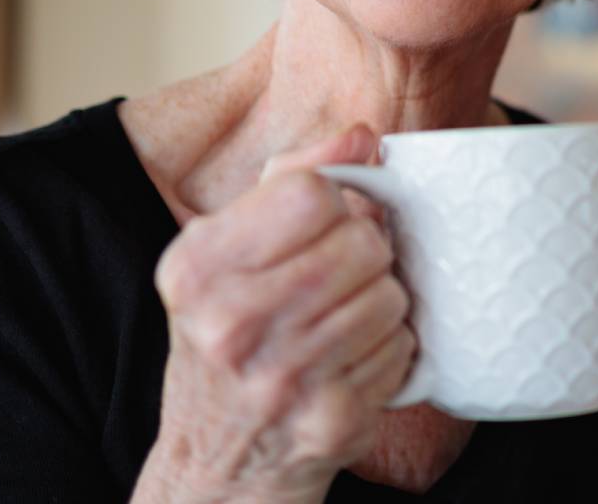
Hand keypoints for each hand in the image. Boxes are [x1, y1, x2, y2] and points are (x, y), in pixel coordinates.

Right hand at [138, 125, 413, 502]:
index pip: (312, 193)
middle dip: (365, 256)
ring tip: (341, 325)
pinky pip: (401, 350)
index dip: (333, 205)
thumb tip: (365, 135)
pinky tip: (349, 365)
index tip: (317, 231)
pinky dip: (388, 353)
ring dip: (380, 305)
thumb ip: (294, 178)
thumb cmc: (232, 338)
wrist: (216, 463)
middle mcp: (228, 323)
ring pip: (389, 295)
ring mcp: (280, 379)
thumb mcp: (231, 251)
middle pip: (362, 242)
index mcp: (196, 266)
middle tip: (337, 283)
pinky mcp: (329, 421)